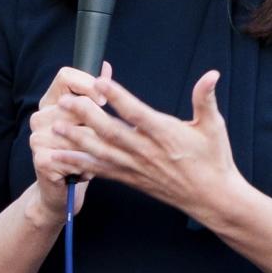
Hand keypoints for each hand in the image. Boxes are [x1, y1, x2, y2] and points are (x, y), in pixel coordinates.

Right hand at [27, 61, 111, 223]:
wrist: (61, 190)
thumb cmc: (80, 152)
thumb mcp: (89, 121)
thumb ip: (95, 93)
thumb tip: (106, 68)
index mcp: (51, 101)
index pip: (65, 76)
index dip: (87, 84)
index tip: (103, 100)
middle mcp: (40, 116)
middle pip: (75, 103)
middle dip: (95, 122)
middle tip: (102, 139)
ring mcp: (37, 137)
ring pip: (78, 131)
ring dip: (94, 147)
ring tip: (97, 156)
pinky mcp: (41, 159)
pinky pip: (75, 154)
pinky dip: (87, 165)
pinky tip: (86, 170)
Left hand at [52, 69, 244, 226]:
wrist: (212, 198)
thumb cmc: (214, 160)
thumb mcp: (214, 126)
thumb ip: (206, 98)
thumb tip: (212, 74)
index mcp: (166, 135)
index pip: (137, 113)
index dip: (118, 97)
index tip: (100, 82)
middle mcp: (147, 152)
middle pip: (112, 132)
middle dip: (86, 116)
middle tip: (66, 101)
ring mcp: (137, 167)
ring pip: (101, 152)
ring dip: (77, 140)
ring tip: (57, 127)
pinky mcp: (131, 178)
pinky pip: (101, 171)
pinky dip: (79, 164)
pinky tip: (60, 157)